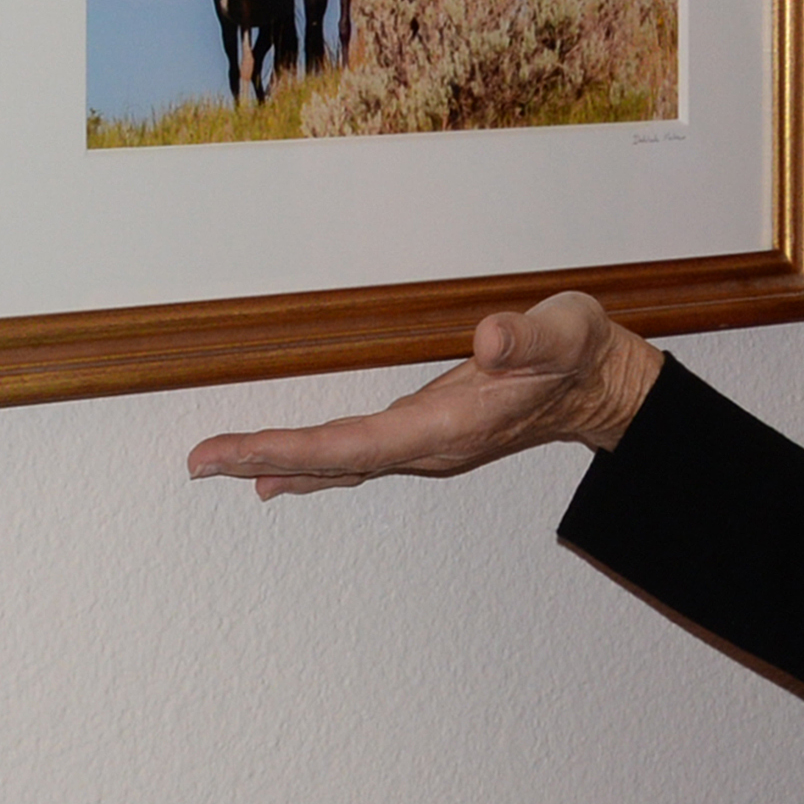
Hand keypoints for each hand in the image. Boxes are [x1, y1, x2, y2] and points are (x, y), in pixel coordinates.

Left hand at [185, 292, 664, 499]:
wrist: (604, 387)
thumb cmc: (582, 353)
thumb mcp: (565, 331)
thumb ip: (529, 339)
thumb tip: (490, 340)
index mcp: (451, 426)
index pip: (354, 445)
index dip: (289, 448)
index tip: (230, 451)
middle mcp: (431, 448)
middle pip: (334, 462)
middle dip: (265, 457)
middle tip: (198, 461)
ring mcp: (429, 448)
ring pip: (341, 465)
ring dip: (284, 462)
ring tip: (226, 467)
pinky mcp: (428, 438)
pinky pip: (356, 457)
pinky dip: (313, 461)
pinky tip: (284, 473)